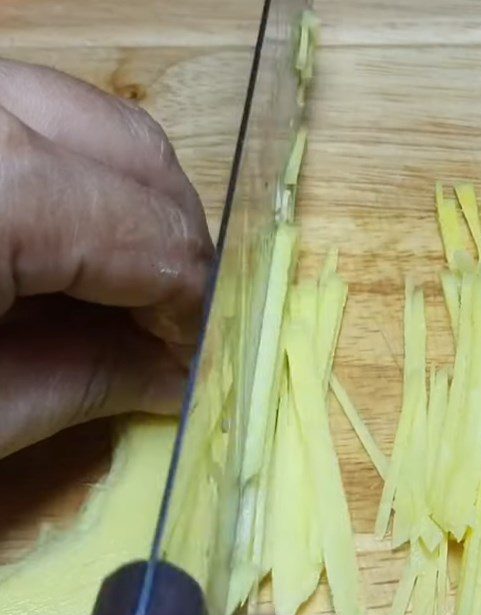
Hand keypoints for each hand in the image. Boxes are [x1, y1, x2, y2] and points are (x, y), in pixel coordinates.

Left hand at [0, 59, 213, 456]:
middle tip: (164, 321)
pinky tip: (52, 240)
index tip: (189, 360)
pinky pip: (34, 112)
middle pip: (138, 152)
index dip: (191, 307)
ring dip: (129, 201)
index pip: (153, 234)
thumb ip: (86, 382)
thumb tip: (174, 376)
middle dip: (174, 243)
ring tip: (111, 281)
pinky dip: (70, 171)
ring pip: (92, 117)